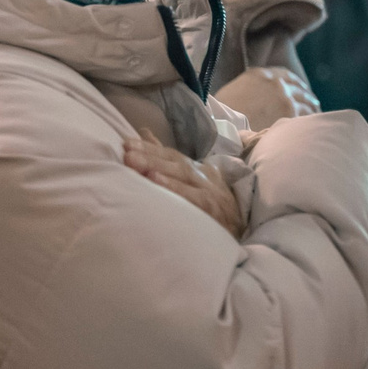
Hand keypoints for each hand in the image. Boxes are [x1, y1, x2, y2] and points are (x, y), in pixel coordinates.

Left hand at [123, 136, 244, 237]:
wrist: (241, 234)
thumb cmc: (211, 208)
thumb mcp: (192, 183)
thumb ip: (167, 159)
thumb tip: (145, 133)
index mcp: (199, 170)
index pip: (172, 155)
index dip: (150, 148)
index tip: (126, 144)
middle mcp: (206, 177)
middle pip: (176, 162)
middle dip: (149, 155)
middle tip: (126, 152)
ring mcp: (212, 192)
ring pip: (184, 175)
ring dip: (157, 168)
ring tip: (135, 163)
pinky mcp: (215, 210)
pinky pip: (194, 197)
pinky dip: (175, 188)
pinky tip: (156, 182)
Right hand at [213, 66, 319, 130]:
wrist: (225, 127)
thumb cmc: (221, 114)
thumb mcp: (231, 92)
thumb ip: (247, 88)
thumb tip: (253, 94)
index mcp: (259, 74)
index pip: (283, 73)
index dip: (292, 81)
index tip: (297, 87)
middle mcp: (275, 82)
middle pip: (297, 86)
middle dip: (304, 93)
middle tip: (310, 101)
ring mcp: (285, 97)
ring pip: (306, 100)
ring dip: (311, 105)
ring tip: (314, 112)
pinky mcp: (291, 114)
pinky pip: (307, 114)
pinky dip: (311, 118)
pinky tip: (312, 123)